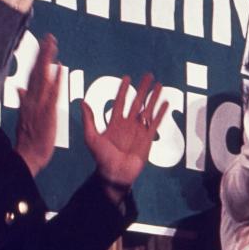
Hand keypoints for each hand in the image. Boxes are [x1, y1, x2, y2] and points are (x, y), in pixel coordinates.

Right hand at [14, 34, 60, 176]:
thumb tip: (19, 88)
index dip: (38, 59)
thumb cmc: (29, 139)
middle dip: (43, 53)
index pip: (33, 75)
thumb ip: (23, 100)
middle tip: (49, 36)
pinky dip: (55, 80)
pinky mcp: (47, 113)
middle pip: (37, 71)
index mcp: (28, 100)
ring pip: (43, 78)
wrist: (27, 157)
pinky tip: (59, 68)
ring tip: (53, 44)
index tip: (43, 45)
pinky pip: (52, 94)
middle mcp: (32, 99)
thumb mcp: (24, 116)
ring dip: (48, 60)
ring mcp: (38, 105)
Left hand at [81, 74, 167, 201]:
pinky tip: (165, 102)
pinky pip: (155, 122)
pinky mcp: (148, 138)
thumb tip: (83, 101)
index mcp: (115, 122)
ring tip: (160, 85)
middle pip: (137, 101)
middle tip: (149, 75)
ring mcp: (139, 130)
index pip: (120, 101)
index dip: (123, 90)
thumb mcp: (91, 138)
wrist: (115, 174)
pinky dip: (161, 112)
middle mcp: (128, 124)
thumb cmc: (102, 158)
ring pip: (148, 109)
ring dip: (154, 97)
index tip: (127, 77)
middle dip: (143, 88)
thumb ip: (89, 120)